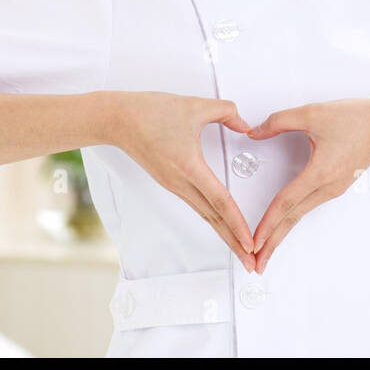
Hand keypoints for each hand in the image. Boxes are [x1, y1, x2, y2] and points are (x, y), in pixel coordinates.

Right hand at [110, 91, 258, 272]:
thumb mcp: (195, 105)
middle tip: (253, 264)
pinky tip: (223, 225)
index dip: (238, 223)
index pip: (220, 201)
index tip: (251, 242)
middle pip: (214, 218)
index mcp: (189, 167)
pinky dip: (214, 219)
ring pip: (206, 215)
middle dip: (235, 242)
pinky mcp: (170, 182)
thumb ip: (227, 112)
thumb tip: (246, 125)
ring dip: (225, 234)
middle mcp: (181, 183)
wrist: (117, 119)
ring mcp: (174, 185)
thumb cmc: (151, 112)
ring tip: (242, 250)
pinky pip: (197, 206)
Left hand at [246, 97, 369, 273]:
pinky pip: (308, 207)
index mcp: (321, 172)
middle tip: (254, 264)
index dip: (268, 222)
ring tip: (264, 250)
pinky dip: (291, 219)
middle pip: (292, 219)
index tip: (254, 241)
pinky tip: (282, 225)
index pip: (286, 202)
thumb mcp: (312, 112)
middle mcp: (327, 187)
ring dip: (280, 233)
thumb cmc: (356, 118)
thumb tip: (254, 132)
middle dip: (272, 243)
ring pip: (299, 215)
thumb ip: (278, 122)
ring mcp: (333, 189)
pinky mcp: (335, 187)